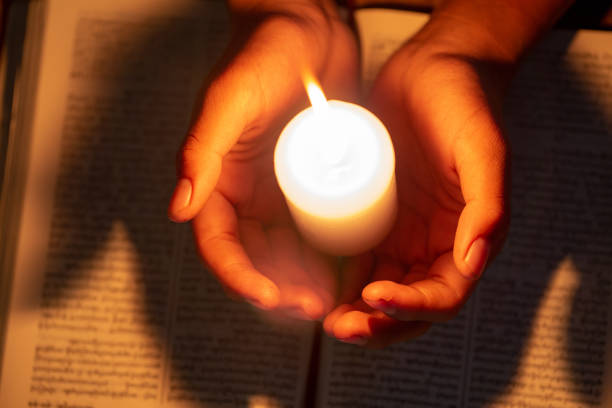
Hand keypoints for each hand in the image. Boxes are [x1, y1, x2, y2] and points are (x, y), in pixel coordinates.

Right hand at [168, 1, 358, 318]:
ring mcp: (280, 192)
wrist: (310, 26)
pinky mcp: (312, 186)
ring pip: (287, 253)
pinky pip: (317, 230)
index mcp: (217, 178)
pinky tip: (348, 270)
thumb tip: (179, 206)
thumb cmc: (263, 51)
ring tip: (331, 300)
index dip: (239, 275)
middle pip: (255, 258)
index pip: (219, 242)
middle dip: (278, 289)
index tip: (269, 296)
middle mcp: (246, 192)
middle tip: (310, 307)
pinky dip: (327, 256)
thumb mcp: (229, 98)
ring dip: (304, 281)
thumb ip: (202, 150)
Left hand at [324, 18, 511, 346]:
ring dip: (354, 312)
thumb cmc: (465, 103)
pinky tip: (317, 283)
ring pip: (378, 291)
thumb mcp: (484, 148)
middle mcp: (433, 244)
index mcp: (465, 237)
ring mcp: (401, 233)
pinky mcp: (373, 217)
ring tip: (324, 317)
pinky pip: (356, 258)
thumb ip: (488, 205)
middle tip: (341, 326)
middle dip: (376, 324)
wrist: (434, 66)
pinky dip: (340, 280)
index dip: (412, 307)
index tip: (376, 296)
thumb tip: (473, 261)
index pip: (442, 294)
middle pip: (407, 306)